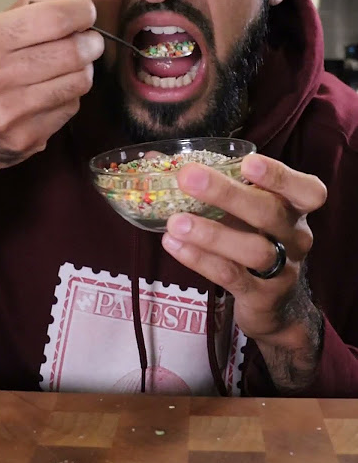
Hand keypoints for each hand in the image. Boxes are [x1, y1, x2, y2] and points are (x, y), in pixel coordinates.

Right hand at [0, 0, 103, 176]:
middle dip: (90, 41)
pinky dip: (71, 95)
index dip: (81, 11)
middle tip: (90, 40)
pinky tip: (55, 91)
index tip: (86, 11)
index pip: (53, 19)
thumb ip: (31, 7)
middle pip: (71, 51)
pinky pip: (71, 107)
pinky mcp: (27, 136)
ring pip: (79, 80)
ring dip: (84, 68)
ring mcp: (10, 111)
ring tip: (73, 64)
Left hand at [162, 154, 326, 342]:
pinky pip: (232, 276)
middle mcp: (295, 237)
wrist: (274, 304)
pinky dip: (201, 259)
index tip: (248, 163)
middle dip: (229, 194)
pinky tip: (174, 244)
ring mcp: (284, 270)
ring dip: (211, 234)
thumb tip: (155, 157)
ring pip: (253, 250)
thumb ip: (210, 183)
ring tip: (175, 222)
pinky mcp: (262, 297)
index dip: (280, 175)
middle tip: (189, 178)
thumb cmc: (253, 239)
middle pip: (270, 212)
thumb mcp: (243, 210)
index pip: (307, 191)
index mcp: (295, 208)